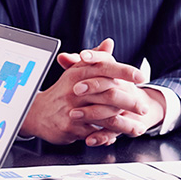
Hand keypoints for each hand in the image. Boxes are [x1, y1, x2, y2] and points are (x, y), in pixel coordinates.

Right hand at [20, 39, 149, 144]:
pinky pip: (95, 133)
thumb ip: (95, 58)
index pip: (105, 69)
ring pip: (105, 117)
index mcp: (79, 73)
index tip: (141, 77)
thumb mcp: (77, 72)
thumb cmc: (64, 91)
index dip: (125, 72)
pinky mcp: (70, 127)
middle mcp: (75, 90)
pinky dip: (109, 136)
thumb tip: (109, 43)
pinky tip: (120, 136)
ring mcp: (72, 109)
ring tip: (138, 128)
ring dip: (124, 124)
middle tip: (144, 108)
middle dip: (130, 102)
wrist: (36, 112)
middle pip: (109, 94)